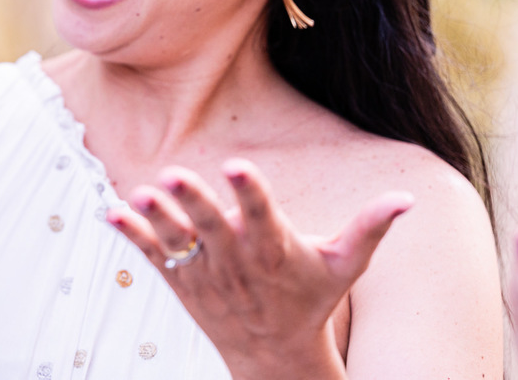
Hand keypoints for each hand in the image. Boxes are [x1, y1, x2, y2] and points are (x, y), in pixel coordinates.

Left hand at [107, 158, 411, 378]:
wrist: (272, 352)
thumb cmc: (309, 299)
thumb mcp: (344, 265)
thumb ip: (370, 228)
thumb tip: (407, 197)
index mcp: (275, 251)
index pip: (263, 216)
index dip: (251, 192)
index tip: (239, 165)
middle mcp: (237, 262)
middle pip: (213, 228)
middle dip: (194, 203)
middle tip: (173, 174)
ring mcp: (206, 273)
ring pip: (179, 243)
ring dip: (157, 219)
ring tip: (139, 195)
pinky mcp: (182, 281)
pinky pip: (153, 256)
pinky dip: (131, 235)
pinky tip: (110, 212)